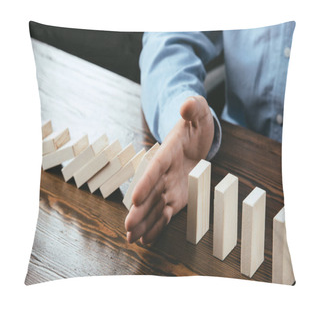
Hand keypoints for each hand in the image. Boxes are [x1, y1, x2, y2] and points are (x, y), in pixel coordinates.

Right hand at [125, 95, 213, 243]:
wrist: (195, 137)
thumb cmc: (195, 125)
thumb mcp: (199, 113)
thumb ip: (194, 108)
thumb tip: (187, 105)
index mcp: (167, 152)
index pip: (154, 168)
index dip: (145, 183)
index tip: (135, 199)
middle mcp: (164, 172)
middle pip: (150, 192)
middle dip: (140, 210)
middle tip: (127, 227)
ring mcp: (169, 186)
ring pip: (155, 206)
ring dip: (145, 222)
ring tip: (132, 239)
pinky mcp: (177, 197)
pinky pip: (166, 212)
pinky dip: (158, 225)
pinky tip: (147, 239)